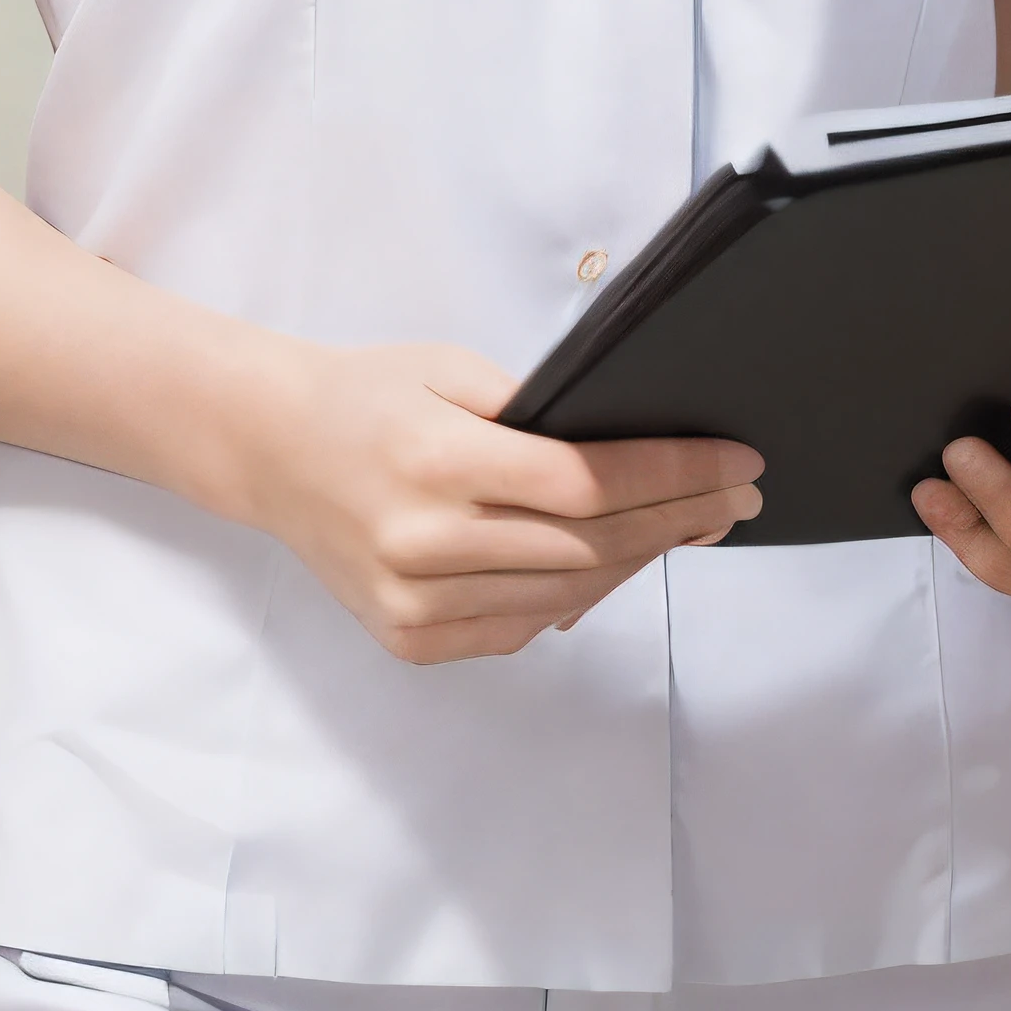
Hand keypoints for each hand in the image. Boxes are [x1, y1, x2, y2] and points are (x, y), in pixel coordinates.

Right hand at [230, 339, 764, 663]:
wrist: (272, 451)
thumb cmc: (368, 396)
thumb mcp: (451, 369)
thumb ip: (535, 414)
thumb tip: (635, 450)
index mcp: (437, 459)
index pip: (587, 482)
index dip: (675, 476)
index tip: (738, 464)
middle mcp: (425, 541)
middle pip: (588, 544)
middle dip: (679, 519)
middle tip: (736, 498)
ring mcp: (415, 603)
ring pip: (563, 594)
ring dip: (636, 561)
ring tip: (689, 527)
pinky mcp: (409, 640)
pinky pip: (519, 627)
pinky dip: (573, 596)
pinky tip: (610, 563)